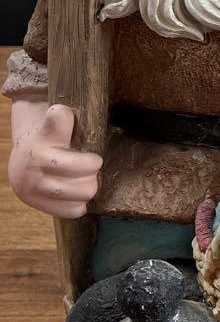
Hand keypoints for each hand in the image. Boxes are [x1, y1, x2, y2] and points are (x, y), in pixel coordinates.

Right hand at [9, 103, 101, 218]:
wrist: (22, 162)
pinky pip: (73, 210)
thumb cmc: (49, 141)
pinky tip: (77, 192)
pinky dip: (80, 203)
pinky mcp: (38, 204)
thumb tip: (61, 112)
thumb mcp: (55, 125)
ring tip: (88, 179)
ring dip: (90, 186)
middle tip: (93, 166)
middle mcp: (35, 164)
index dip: (84, 142)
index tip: (93, 154)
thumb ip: (60, 119)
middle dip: (94, 170)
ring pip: (83, 192)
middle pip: (87, 171)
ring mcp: (34, 187)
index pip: (64, 133)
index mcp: (42, 140)